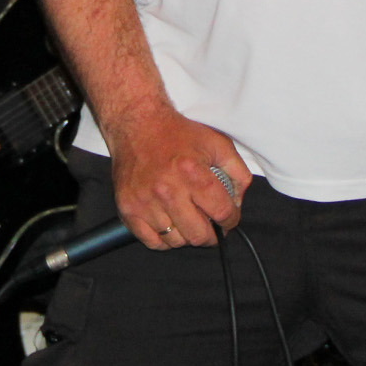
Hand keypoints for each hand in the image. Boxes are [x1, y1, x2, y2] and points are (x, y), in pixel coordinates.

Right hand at [106, 108, 249, 249]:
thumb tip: (238, 202)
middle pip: (199, 235)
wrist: (137, 124)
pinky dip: (164, 239)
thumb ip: (238, 172)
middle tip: (210, 225)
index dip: (231, 220)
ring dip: (186, 235)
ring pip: (176, 241)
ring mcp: (145, 201)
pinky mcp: (128, 208)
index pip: (222, 213)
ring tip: (187, 218)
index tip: (228, 218)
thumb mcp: (217, 143)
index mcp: (191, 172)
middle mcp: (167, 190)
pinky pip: (152, 241)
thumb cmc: (177, 133)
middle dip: (212, 234)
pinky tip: (169, 223)